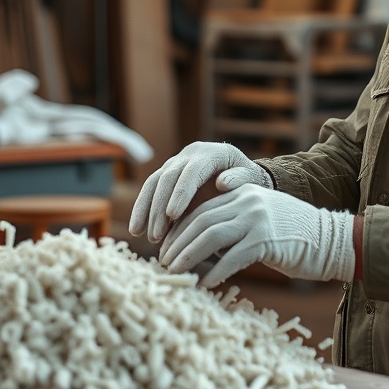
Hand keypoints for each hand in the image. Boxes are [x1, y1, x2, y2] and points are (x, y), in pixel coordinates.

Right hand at [129, 141, 272, 242]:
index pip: (192, 171)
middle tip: (156, 235)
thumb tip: (224, 183)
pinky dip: (143, 209)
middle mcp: (190, 155)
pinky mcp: (167, 175)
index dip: (180, 192)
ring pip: (154, 183)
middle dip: (159, 207)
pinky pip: (150, 190)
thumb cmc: (249, 180)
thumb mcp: (251, 178)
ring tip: (143, 235)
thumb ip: (241, 179)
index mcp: (211, 153)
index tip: (172, 215)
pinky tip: (137, 230)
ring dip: (146, 210)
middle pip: (168, 177)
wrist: (241, 174)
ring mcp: (176, 163)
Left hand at [159, 184, 354, 287]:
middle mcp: (247, 201)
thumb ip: (234, 228)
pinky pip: (232, 257)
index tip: (165, 251)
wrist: (331, 241)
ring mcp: (257, 218)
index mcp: (243, 194)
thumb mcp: (260, 223)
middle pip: (200, 221)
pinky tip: (205, 285)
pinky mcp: (266, 239)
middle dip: (177, 245)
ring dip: (188, 257)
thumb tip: (200, 251)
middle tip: (163, 265)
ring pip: (210, 236)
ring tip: (175, 274)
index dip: (179, 232)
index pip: (200, 210)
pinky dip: (215, 272)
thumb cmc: (294, 238)